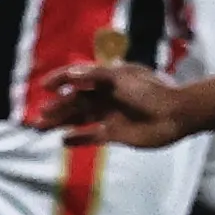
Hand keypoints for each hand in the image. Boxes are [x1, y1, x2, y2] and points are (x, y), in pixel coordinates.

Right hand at [36, 59, 200, 149]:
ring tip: (41, 127)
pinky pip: (91, 135)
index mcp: (107, 78)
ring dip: (61, 121)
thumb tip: (70, 75)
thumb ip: (95, 75)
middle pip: (75, 100)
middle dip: (57, 107)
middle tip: (39, 116)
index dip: (61, 79)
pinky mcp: (115, 133)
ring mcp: (110, 114)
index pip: (79, 76)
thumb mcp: (122, 77)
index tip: (44, 86)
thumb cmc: (150, 92)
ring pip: (79, 117)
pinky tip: (63, 140)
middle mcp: (106, 95)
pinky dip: (78, 137)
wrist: (175, 115)